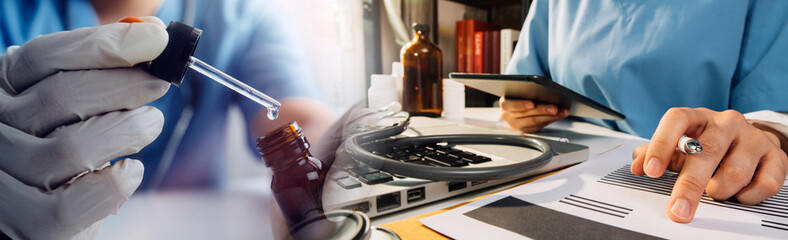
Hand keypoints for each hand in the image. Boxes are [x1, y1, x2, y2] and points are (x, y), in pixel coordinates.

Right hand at [0, 17, 168, 238]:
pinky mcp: (29, 226)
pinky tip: (129, 171)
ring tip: (149, 124)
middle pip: (60, 97)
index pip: (42, 58)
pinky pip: (73, 203)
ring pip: (73, 147)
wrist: (45, 215)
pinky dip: (114, 184)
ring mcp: (4, 182)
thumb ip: (101, 70)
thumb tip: (150, 36)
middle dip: (124, 86)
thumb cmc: (67, 153)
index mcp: (2, 92)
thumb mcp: (73, 105)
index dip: (101, 47)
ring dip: (128, 130)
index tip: (154, 41)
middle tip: (158, 84)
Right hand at [500, 96, 569, 132]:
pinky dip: (552, 119)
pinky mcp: (527, 130)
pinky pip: (540, 126)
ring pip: (536, 122)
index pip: (511, 105)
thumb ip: (526, 92)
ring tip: (562, 111)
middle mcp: (509, 117)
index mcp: (505, 104)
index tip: (532, 103)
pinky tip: (560, 115)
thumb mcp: (518, 93)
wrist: (515, 107)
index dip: (522, 105)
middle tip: (555, 108)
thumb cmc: (518, 96)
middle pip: (527, 115)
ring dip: (551, 116)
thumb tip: (543, 91)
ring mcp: (517, 125)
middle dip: (543, 110)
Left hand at [631, 108, 787, 222]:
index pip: (676, 120)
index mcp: (697, 117)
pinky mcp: (776, 155)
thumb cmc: (706, 144)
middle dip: (689, 186)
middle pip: (705, 152)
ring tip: (715, 191)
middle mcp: (726, 122)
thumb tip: (636, 164)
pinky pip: (765, 183)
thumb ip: (653, 154)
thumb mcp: (678, 145)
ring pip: (734, 171)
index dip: (661, 144)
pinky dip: (747, 196)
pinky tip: (739, 192)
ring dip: (720, 190)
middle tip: (678, 209)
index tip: (650, 171)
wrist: (747, 141)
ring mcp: (753, 137)